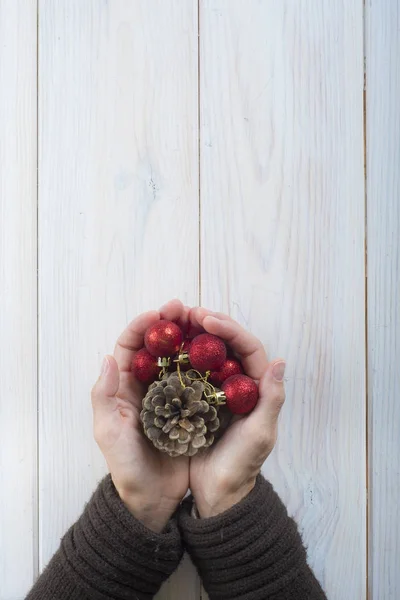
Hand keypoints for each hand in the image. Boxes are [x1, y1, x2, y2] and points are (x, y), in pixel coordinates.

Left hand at [91, 299, 189, 531]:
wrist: (151, 499)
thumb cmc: (125, 466)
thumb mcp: (108, 433)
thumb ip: (103, 396)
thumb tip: (108, 358)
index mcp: (125, 387)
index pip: (130, 347)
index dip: (142, 326)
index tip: (159, 313)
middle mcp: (149, 386)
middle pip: (159, 346)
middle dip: (171, 324)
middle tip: (186, 309)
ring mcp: (171, 396)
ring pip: (182, 358)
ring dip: (192, 338)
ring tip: (206, 322)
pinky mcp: (192, 408)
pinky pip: (200, 380)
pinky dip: (209, 363)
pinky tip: (221, 353)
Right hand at [188, 308, 285, 517]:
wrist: (218, 492)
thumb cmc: (241, 466)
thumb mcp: (260, 435)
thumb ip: (271, 400)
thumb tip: (280, 361)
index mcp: (256, 387)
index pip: (247, 347)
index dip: (228, 329)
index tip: (206, 319)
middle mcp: (237, 383)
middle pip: (225, 343)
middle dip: (207, 324)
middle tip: (186, 312)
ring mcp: (216, 390)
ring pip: (205, 353)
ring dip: (191, 335)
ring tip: (172, 321)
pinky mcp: (197, 399)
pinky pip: (188, 370)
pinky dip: (177, 356)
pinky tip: (163, 348)